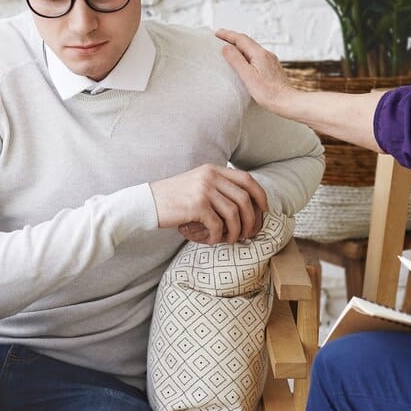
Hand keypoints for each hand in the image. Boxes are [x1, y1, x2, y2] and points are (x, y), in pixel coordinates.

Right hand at [150, 164, 268, 244]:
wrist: (147, 202)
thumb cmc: (172, 198)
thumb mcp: (196, 183)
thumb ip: (216, 186)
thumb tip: (241, 203)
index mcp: (213, 170)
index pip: (247, 179)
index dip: (260, 195)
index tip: (264, 210)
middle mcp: (210, 177)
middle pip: (245, 199)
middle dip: (250, 219)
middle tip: (248, 232)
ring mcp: (204, 190)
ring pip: (234, 214)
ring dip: (236, 231)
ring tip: (231, 239)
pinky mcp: (196, 206)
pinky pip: (218, 225)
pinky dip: (218, 236)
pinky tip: (212, 240)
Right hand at [215, 29, 294, 114]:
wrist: (286, 101)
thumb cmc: (268, 92)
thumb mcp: (248, 76)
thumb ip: (236, 60)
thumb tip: (226, 47)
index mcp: (259, 54)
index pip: (241, 39)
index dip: (227, 35)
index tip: (217, 33)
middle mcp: (266, 54)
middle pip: (247, 41)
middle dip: (233, 38)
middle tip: (220, 38)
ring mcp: (271, 61)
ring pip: (252, 49)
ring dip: (240, 46)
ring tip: (230, 48)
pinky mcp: (272, 68)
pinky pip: (257, 56)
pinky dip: (247, 54)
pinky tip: (245, 61)